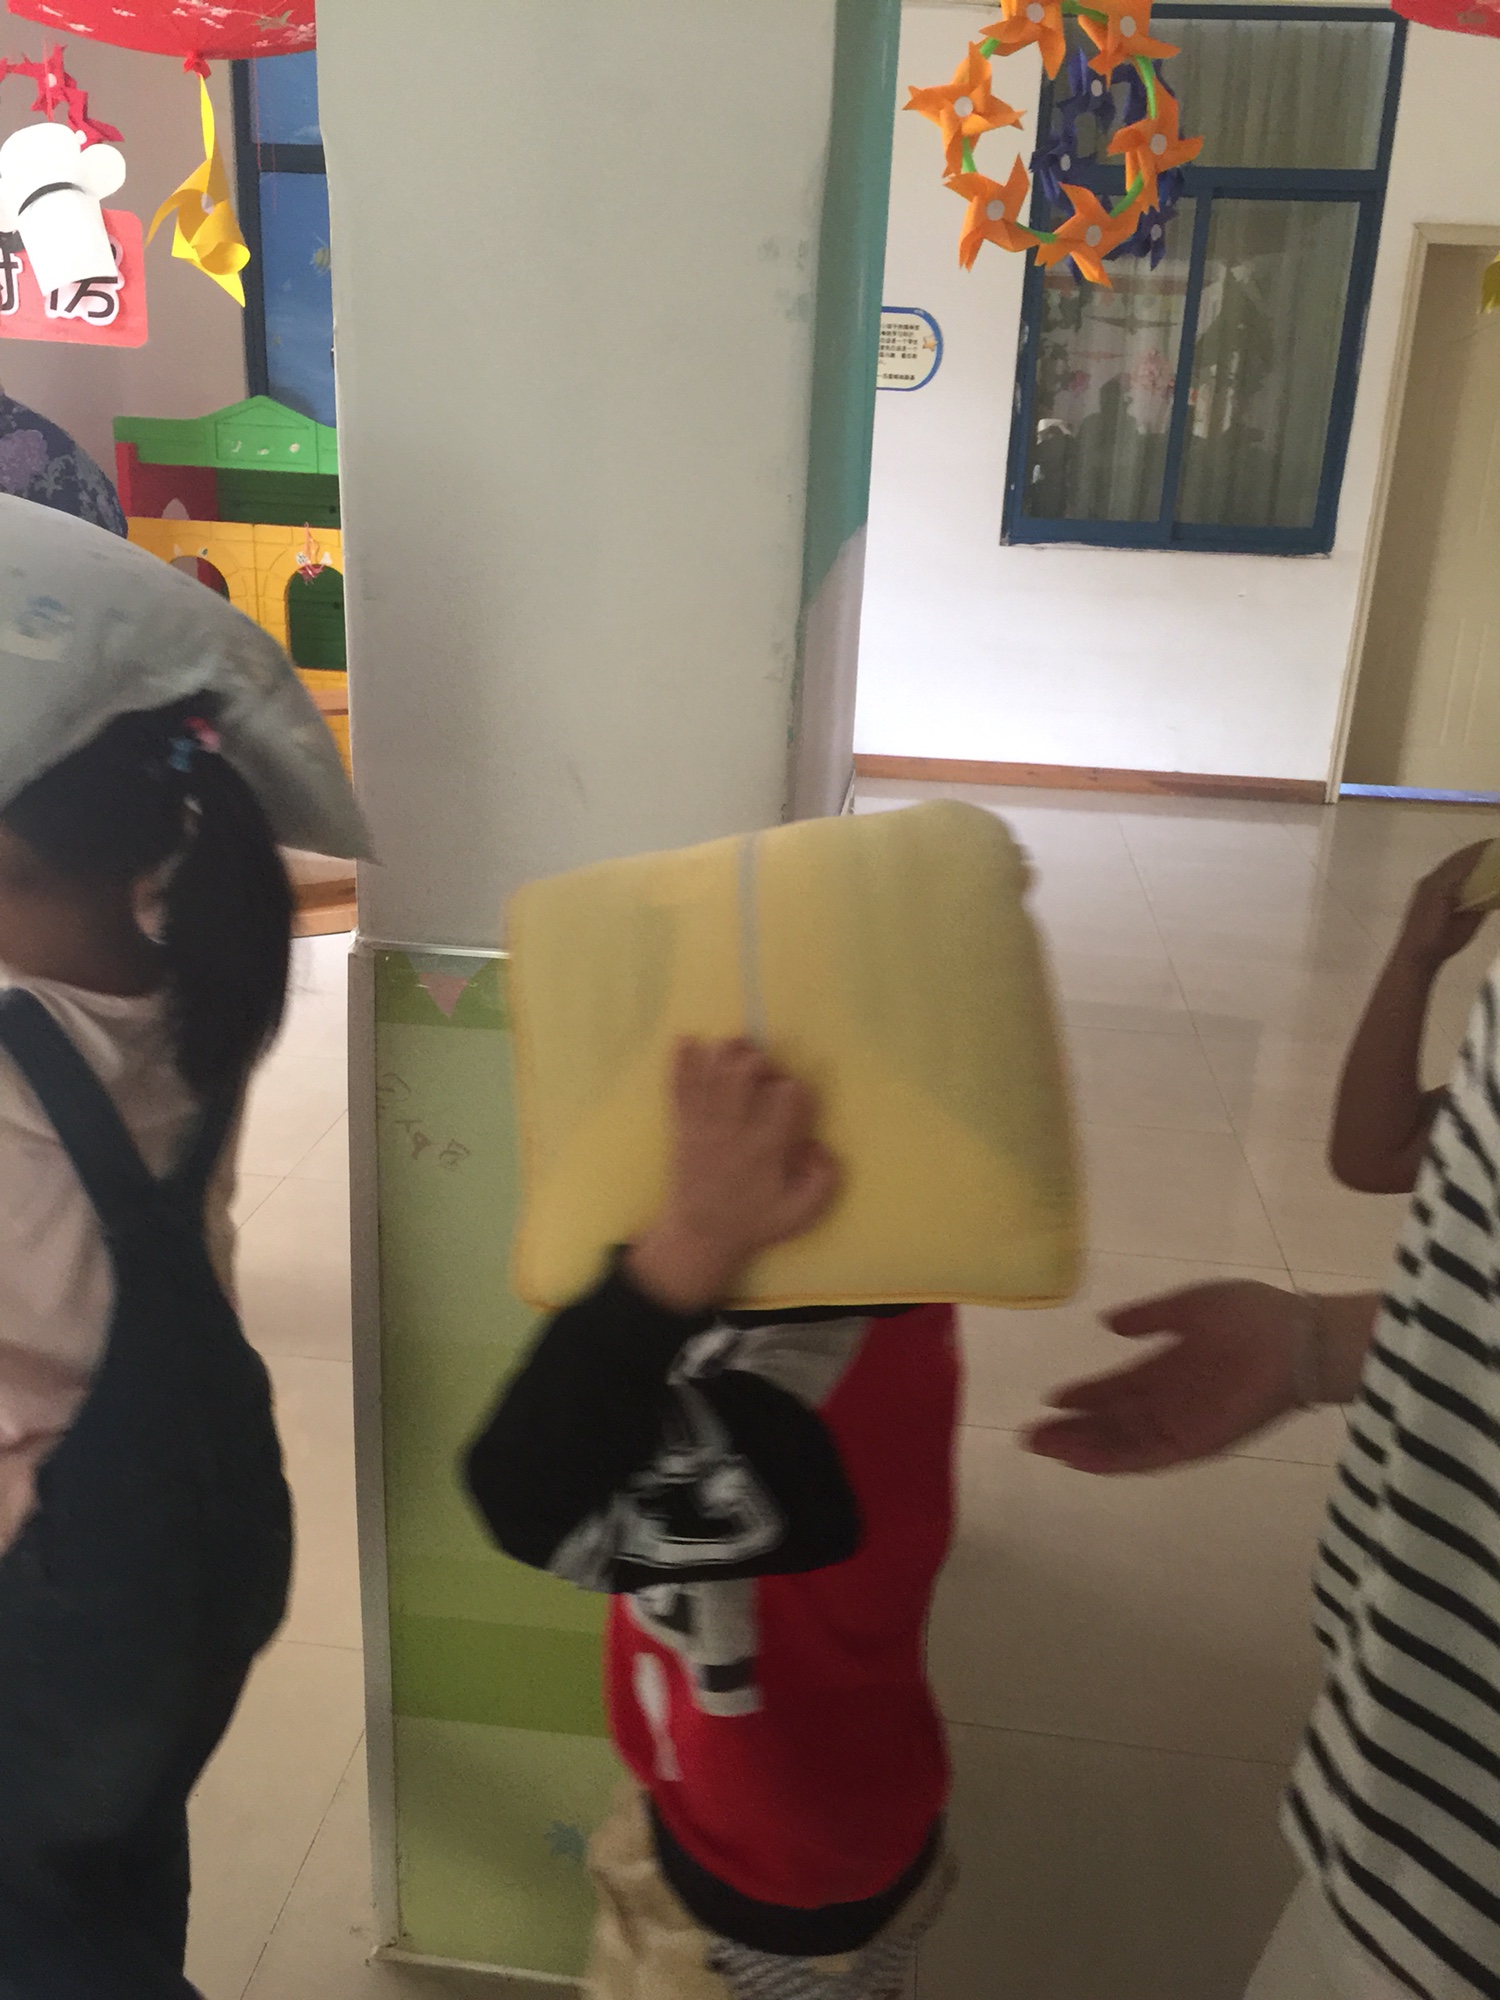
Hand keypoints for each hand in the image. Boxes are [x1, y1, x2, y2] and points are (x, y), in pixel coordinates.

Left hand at [627, 1038, 839, 1312]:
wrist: (701, 1235)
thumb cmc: (754, 1222)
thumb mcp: (802, 1213)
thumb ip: (824, 1179)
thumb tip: (818, 1144)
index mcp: (766, 1148)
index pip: (786, 1097)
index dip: (795, 1087)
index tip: (795, 1095)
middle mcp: (733, 1130)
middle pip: (743, 1074)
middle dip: (759, 1060)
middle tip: (766, 1070)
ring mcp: (703, 1126)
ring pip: (711, 1073)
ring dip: (726, 1052)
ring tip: (738, 1048)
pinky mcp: (682, 1126)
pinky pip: (678, 1088)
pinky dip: (680, 1062)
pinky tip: (685, 1040)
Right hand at [1025, 1281, 1308, 1474]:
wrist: (1295, 1338)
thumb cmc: (1249, 1315)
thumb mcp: (1189, 1306)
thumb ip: (1149, 1318)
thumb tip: (1109, 1323)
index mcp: (1169, 1367)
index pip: (1118, 1388)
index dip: (1085, 1396)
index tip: (1049, 1399)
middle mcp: (1170, 1401)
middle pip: (1112, 1422)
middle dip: (1072, 1429)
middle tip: (1029, 1435)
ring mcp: (1182, 1424)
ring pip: (1122, 1443)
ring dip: (1083, 1447)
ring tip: (1044, 1448)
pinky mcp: (1196, 1443)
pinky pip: (1147, 1457)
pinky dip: (1114, 1460)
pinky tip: (1081, 1460)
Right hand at [1396, 843, 1490, 970]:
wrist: (1417, 957)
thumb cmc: (1439, 943)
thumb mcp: (1465, 921)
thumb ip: (1477, 906)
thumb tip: (1493, 895)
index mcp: (1436, 886)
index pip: (1457, 864)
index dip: (1474, 855)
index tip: (1490, 847)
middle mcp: (1431, 881)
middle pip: (1457, 859)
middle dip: (1477, 851)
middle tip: (1495, 844)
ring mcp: (1431, 885)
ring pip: (1457, 863)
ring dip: (1476, 854)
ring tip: (1493, 847)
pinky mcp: (1435, 891)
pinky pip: (1455, 874)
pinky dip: (1470, 866)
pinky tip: (1484, 860)